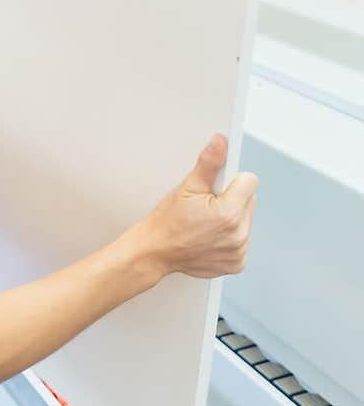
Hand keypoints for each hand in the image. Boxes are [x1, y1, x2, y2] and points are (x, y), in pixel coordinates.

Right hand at [130, 134, 257, 279]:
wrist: (155, 251)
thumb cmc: (168, 222)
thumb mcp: (187, 187)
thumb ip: (209, 162)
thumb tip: (220, 142)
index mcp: (228, 213)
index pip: (249, 181)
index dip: (232, 180)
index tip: (217, 187)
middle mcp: (238, 235)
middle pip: (249, 200)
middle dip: (232, 198)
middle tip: (207, 204)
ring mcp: (238, 251)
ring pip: (246, 220)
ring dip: (232, 217)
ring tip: (207, 221)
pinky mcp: (236, 262)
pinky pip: (242, 240)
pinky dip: (229, 236)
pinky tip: (211, 235)